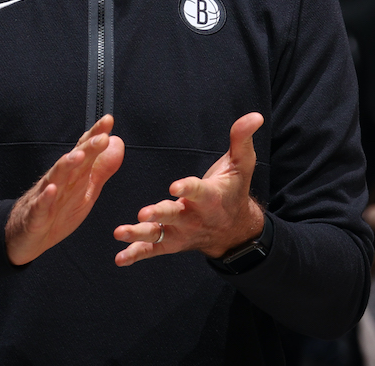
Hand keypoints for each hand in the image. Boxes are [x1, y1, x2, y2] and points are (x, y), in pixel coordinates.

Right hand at [6, 115, 123, 264]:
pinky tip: (52, 189)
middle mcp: (59, 181)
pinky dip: (45, 198)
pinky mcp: (35, 216)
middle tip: (102, 137)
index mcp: (73, 175)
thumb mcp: (85, 190)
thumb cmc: (57, 210)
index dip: (95, 135)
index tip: (108, 120)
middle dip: (87, 148)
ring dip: (66, 166)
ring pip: (55, 177)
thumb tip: (117, 142)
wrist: (25, 236)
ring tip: (78, 156)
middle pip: (73, 161)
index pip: (84, 150)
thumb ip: (101, 168)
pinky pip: (40, 206)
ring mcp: (45, 197)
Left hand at [114, 112, 265, 266]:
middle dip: (159, 214)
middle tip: (144, 213)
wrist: (234, 228)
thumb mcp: (242, 164)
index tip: (175, 187)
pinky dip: (135, 254)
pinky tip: (119, 258)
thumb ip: (242, 139)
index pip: (197, 191)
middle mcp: (193, 217)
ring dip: (139, 235)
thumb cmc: (233, 190)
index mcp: (209, 197)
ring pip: (159, 235)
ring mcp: (180, 232)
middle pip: (174, 215)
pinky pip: (152, 250)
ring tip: (121, 233)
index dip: (187, 189)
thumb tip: (254, 116)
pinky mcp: (171, 243)